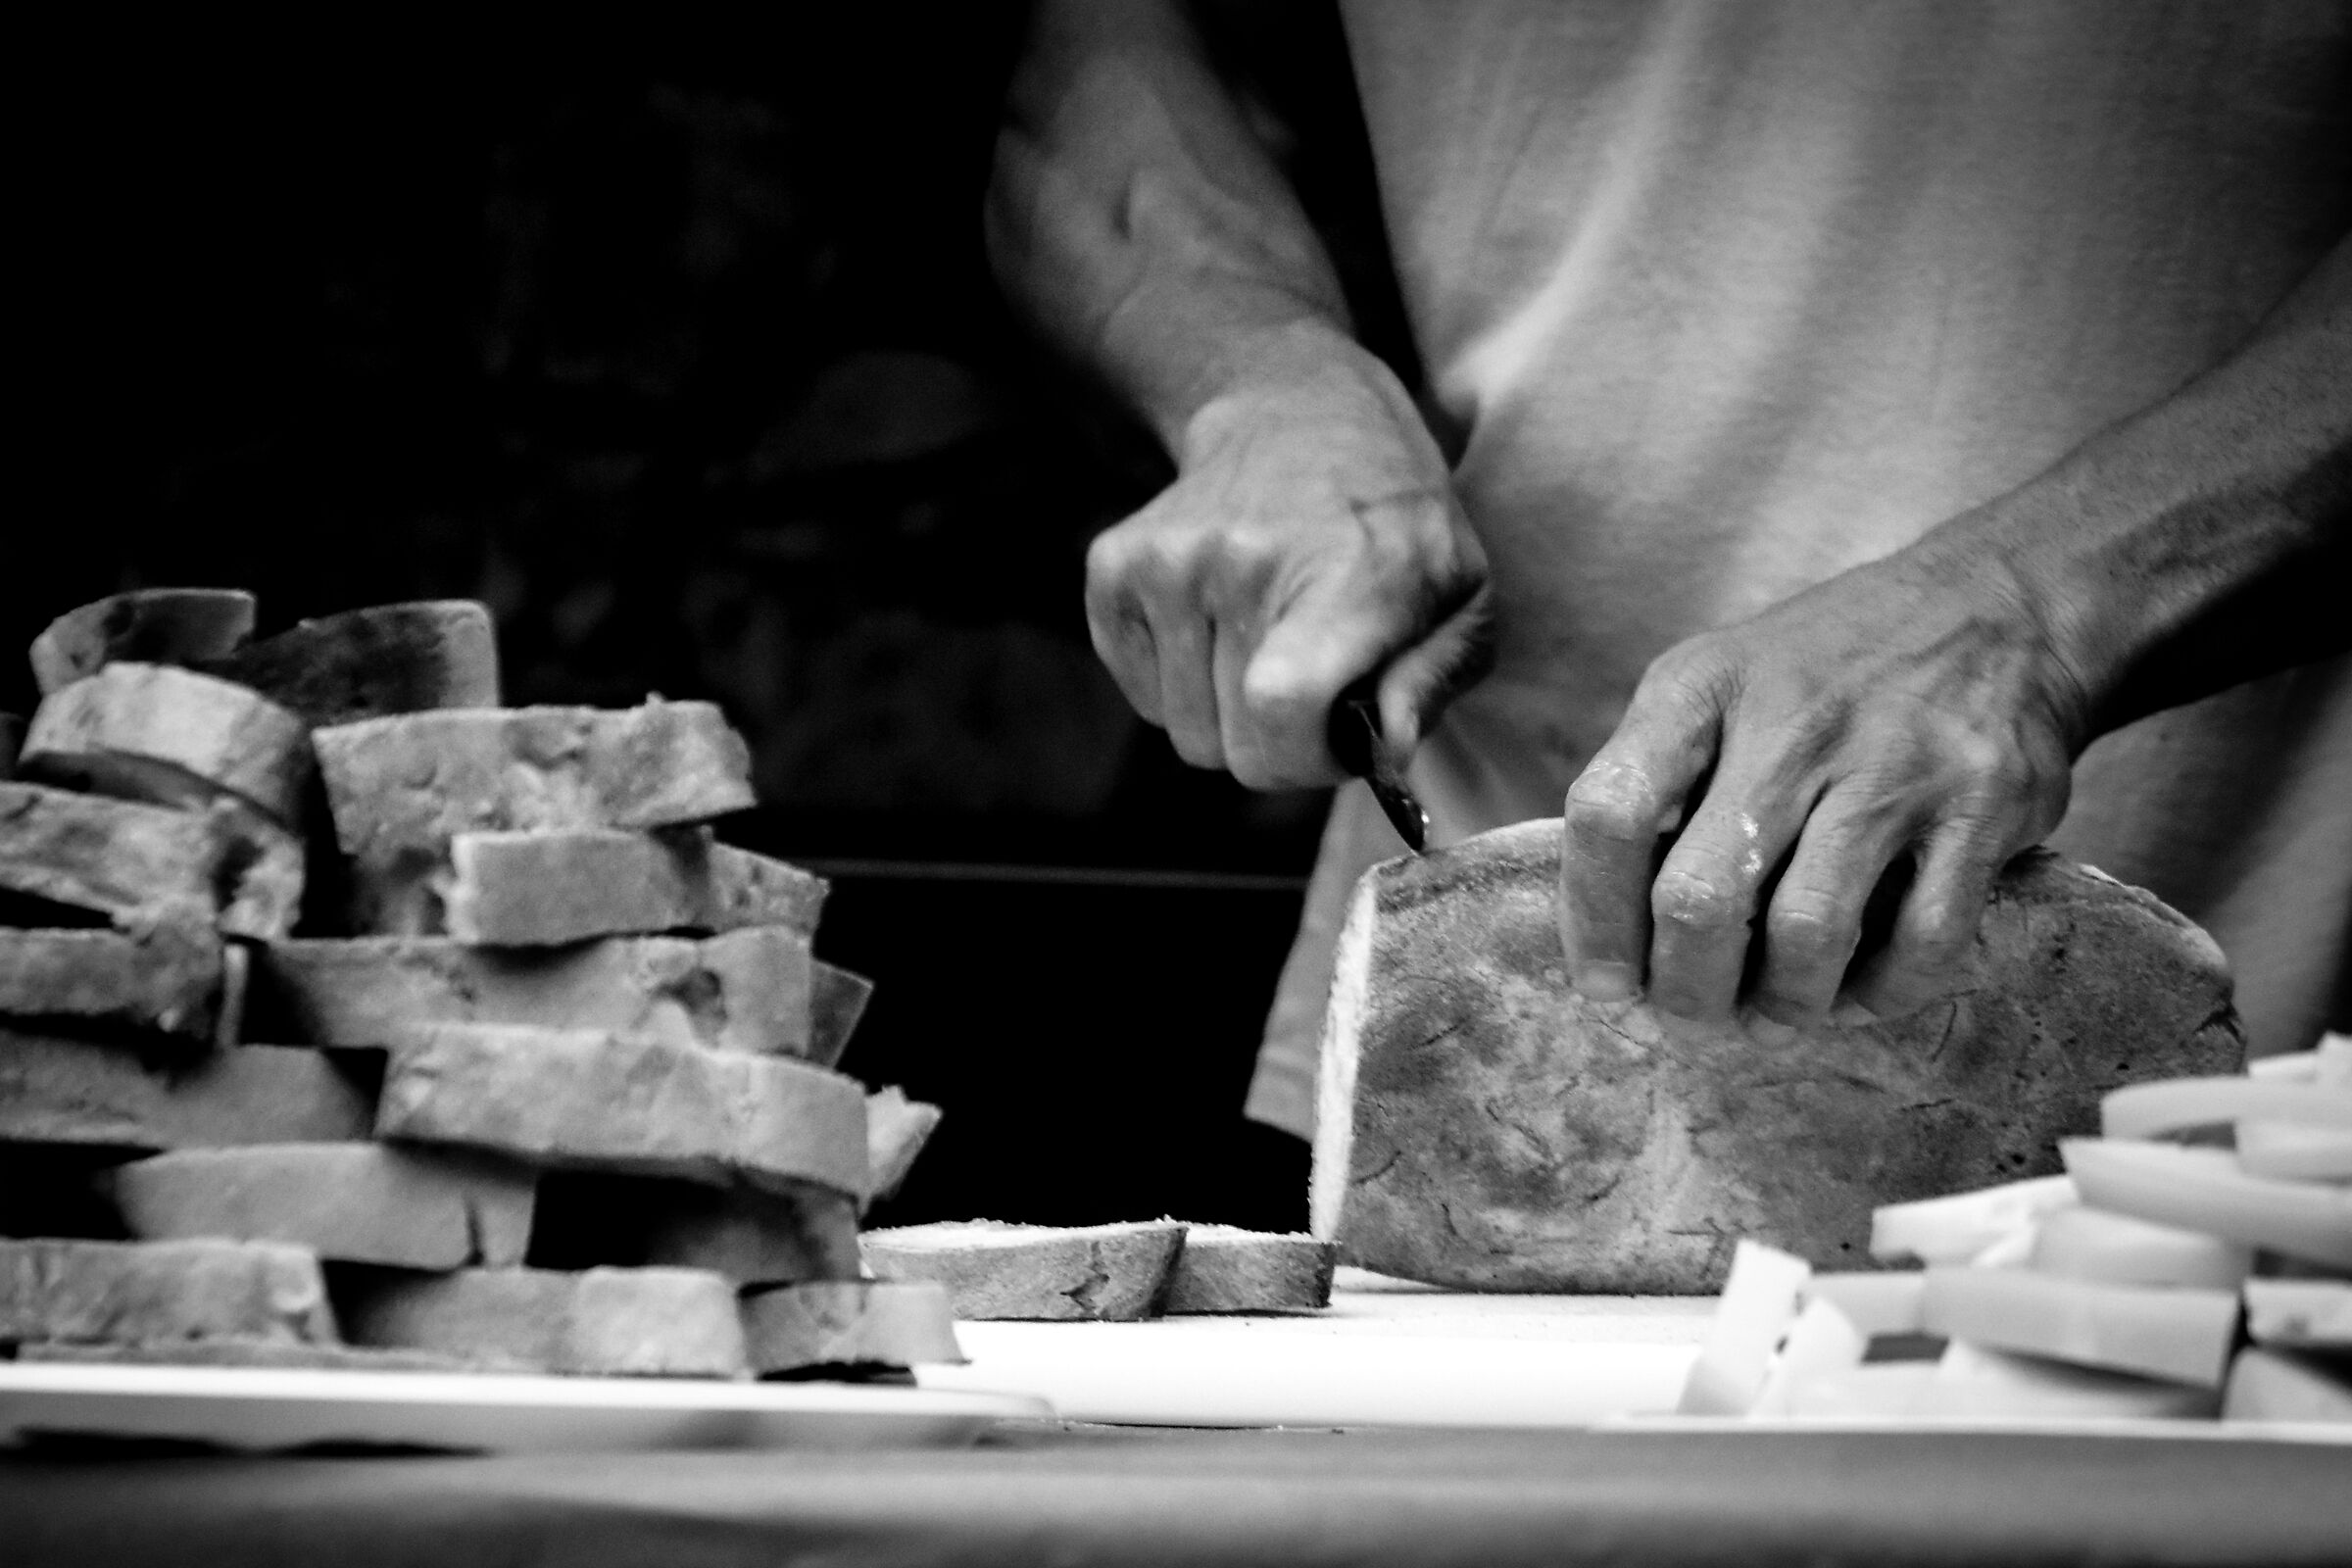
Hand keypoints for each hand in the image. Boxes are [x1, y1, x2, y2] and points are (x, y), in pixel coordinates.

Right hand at [1086, 356, 1492, 785]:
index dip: (1304, 759)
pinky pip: (1139, 696)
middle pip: (1227, 745)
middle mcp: (1243, 558)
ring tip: (1268, 647)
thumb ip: (1436, 679)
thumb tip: (1387, 748)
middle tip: (1311, 688)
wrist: (1296, 414)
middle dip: (1274, 744)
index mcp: (1344, 572)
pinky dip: (1179, 687)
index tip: (1335, 739)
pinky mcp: (1113, 566)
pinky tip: (1220, 630)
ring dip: (1227, 715)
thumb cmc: (1393, 523)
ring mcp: (1167, 559)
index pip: (1279, 709)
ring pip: (1181, 730)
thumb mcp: (1462, 594)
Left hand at [1556, 538, 2092, 1032]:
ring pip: (1807, 932)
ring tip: (1771, 1020)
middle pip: (1699, 896)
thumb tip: (1609, 925)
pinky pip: (1920, 941)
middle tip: (1692, 1022)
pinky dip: (1880, 993)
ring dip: (1781, 1005)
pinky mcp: (1983, 806)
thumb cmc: (1829, 671)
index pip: (1608, 812)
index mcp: (1702, 687)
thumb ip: (1663, 781)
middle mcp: (1790, 723)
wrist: (2003, 606)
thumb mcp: (1722, 681)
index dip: (1594, 918)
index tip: (1607, 983)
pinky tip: (1857, 994)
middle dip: (1686, 989)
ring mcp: (1892, 765)